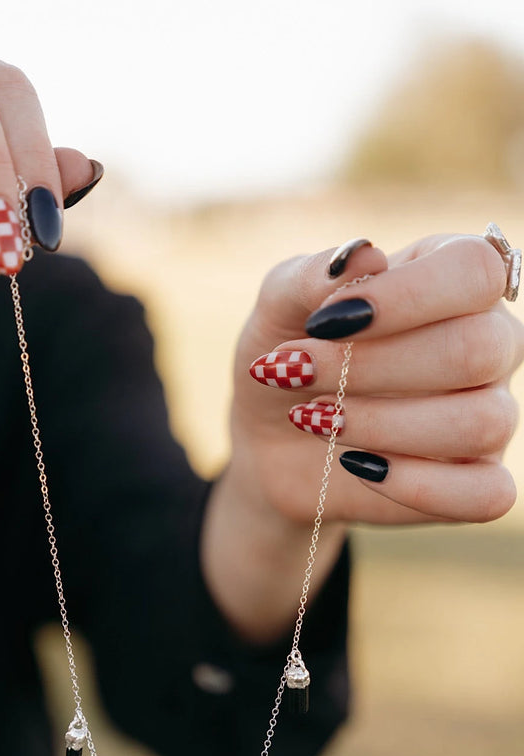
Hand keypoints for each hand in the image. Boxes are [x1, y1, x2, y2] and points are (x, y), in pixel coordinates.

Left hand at [232, 233, 520, 525]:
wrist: (271, 440)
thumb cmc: (289, 355)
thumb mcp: (278, 308)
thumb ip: (311, 277)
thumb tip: (364, 255)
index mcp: (453, 279)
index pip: (474, 270)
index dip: (404, 297)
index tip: (324, 321)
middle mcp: (490, 342)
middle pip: (478, 349)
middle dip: (374, 366)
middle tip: (298, 372)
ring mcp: (491, 413)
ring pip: (481, 422)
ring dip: (382, 424)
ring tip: (314, 418)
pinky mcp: (478, 482)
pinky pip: (487, 494)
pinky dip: (416, 486)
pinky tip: (357, 466)